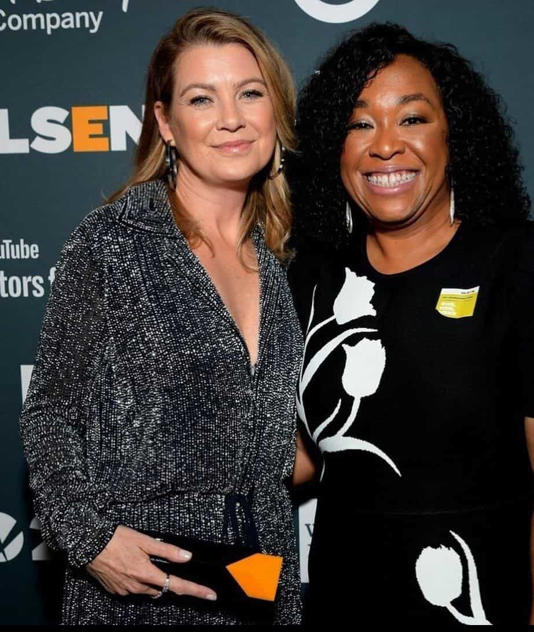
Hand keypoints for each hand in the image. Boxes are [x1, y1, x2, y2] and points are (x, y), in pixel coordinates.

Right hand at [86, 525, 216, 600]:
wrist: (87, 543)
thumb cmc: (116, 539)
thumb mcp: (144, 540)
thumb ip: (167, 550)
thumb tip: (186, 557)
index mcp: (146, 573)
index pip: (176, 585)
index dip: (195, 590)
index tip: (210, 595)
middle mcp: (136, 586)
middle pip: (160, 588)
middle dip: (164, 579)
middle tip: (158, 562)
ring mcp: (125, 590)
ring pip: (146, 589)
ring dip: (149, 578)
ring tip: (139, 559)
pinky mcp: (115, 590)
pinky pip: (132, 588)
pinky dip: (135, 579)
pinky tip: (129, 565)